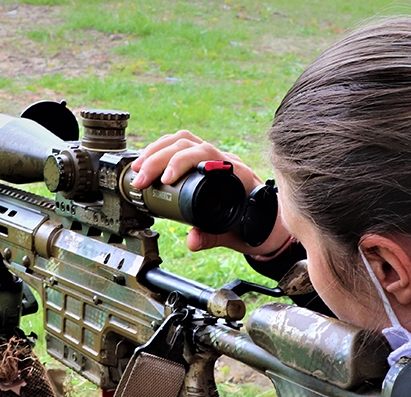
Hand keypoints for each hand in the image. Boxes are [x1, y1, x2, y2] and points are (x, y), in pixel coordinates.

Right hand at [129, 132, 289, 255]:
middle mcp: (224, 161)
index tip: (164, 179)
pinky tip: (148, 164)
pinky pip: (182, 147)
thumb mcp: (235, 235)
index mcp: (234, 173)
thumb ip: (212, 237)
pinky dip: (162, 152)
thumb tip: (191, 241)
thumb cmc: (258, 227)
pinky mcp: (206, 164)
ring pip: (182, 140)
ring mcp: (215, 160)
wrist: (272, 225)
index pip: (204, 153)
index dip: (180, 162)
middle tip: (140, 178)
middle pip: (186, 142)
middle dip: (158, 157)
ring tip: (138, 169)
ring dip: (156, 151)